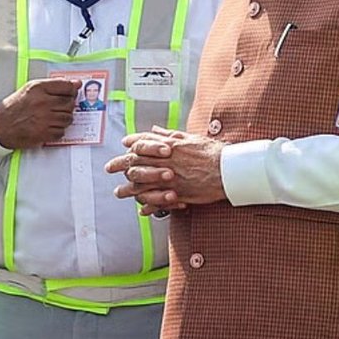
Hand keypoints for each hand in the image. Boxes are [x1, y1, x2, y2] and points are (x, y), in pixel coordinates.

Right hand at [0, 78, 77, 148]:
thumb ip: (54, 85)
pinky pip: (61, 132)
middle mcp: (42, 103)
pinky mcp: (44, 133)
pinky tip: (49, 126)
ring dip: (64, 118)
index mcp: (38, 88)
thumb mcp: (30, 89)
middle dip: (68, 105)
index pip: (66, 86)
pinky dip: (58, 130)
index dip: (72, 90)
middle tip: (60, 106)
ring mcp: (44, 119)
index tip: (72, 92)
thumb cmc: (14, 107)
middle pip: (69, 103)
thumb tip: (75, 84)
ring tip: (53, 117)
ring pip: (68, 118)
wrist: (0, 125)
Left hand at [104, 127, 227, 207]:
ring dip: (128, 189)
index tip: (123, 145)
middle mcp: (164, 162)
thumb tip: (155, 130)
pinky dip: (148, 206)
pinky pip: (156, 202)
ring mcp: (168, 179)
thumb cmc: (212, 152)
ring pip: (140, 185)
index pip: (142, 143)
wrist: (228, 169)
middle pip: (135, 163)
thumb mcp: (189, 138)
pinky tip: (142, 209)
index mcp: (167, 146)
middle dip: (119, 165)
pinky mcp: (176, 194)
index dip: (130, 143)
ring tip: (120, 193)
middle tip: (110, 168)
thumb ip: (169, 135)